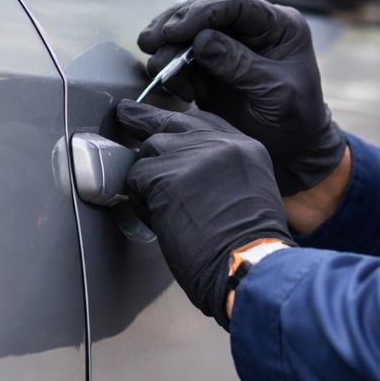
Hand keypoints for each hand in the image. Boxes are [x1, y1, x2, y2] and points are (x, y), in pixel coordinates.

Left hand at [116, 100, 293, 328]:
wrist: (249, 265)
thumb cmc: (249, 247)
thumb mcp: (252, 193)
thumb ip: (224, 172)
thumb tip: (192, 173)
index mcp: (245, 148)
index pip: (204, 122)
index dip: (180, 126)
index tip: (165, 125)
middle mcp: (220, 144)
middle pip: (171, 122)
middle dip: (145, 120)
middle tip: (127, 115)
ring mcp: (191, 154)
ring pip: (150, 151)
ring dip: (148, 180)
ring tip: (165, 210)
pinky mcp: (165, 175)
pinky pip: (136, 179)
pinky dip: (140, 202)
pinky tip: (160, 220)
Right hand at [137, 0, 346, 195]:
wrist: (290, 152)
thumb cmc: (294, 121)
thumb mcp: (276, 93)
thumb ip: (240, 65)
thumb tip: (201, 40)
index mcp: (279, 26)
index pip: (236, 4)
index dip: (203, 13)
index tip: (175, 32)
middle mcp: (253, 29)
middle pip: (205, 11)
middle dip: (175, 27)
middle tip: (151, 45)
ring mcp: (230, 46)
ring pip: (189, 32)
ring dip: (168, 51)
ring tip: (160, 72)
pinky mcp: (211, 66)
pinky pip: (182, 58)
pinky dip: (173, 72)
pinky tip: (180, 90)